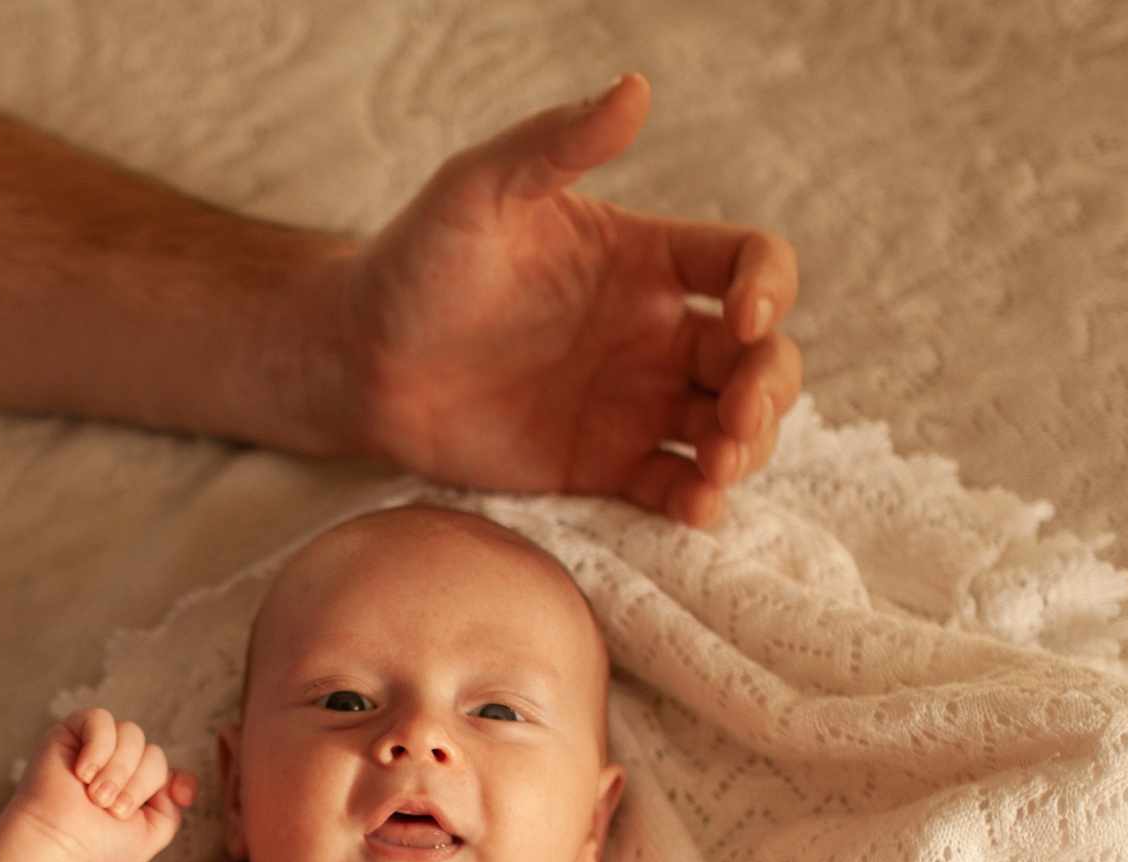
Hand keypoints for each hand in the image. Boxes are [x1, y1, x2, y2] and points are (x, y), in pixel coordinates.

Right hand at [6, 708, 198, 861]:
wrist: (58, 845)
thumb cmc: (97, 846)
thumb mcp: (149, 835)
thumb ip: (171, 809)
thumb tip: (175, 781)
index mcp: (136, 788)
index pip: (169, 770)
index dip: (181, 781)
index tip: (179, 796)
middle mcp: (118, 765)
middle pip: (153, 753)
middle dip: (139, 784)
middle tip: (111, 809)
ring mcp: (96, 747)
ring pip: (132, 734)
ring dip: (117, 770)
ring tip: (96, 796)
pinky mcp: (72, 731)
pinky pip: (101, 720)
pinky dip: (99, 747)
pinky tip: (83, 773)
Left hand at [331, 74, 802, 526]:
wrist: (357, 359)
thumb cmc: (417, 261)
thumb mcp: (479, 190)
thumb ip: (554, 144)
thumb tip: (633, 88)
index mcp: (646, 260)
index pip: (747, 263)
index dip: (769, 286)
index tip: (742, 316)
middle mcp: (654, 332)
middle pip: (759, 356)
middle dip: (770, 385)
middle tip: (735, 417)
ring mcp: (632, 404)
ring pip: (730, 426)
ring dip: (747, 447)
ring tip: (715, 466)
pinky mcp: (601, 466)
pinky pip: (671, 487)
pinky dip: (697, 501)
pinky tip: (695, 506)